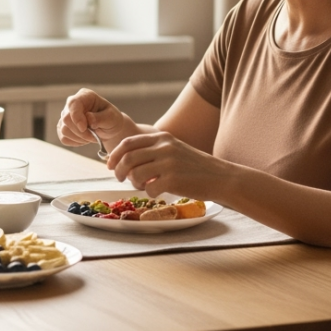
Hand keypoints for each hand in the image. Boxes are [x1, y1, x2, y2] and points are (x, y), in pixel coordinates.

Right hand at [57, 89, 134, 148]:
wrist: (108, 128)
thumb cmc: (111, 119)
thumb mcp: (111, 117)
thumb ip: (100, 118)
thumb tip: (88, 119)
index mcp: (84, 96)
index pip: (73, 103)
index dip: (76, 117)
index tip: (84, 128)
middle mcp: (72, 104)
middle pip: (66, 119)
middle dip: (81, 132)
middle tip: (94, 137)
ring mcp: (66, 116)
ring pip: (64, 130)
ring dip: (80, 138)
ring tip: (92, 137)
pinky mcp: (63, 127)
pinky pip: (64, 138)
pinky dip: (75, 142)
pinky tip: (85, 139)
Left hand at [107, 131, 222, 198]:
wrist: (220, 177)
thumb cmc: (194, 166)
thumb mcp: (174, 149)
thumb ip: (152, 150)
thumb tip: (124, 160)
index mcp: (161, 137)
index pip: (128, 143)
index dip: (114, 155)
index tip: (109, 164)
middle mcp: (164, 147)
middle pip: (127, 158)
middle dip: (118, 170)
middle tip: (120, 178)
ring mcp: (168, 163)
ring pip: (135, 174)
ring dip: (134, 183)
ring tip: (142, 186)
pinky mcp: (173, 180)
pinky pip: (149, 189)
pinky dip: (149, 193)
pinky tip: (158, 192)